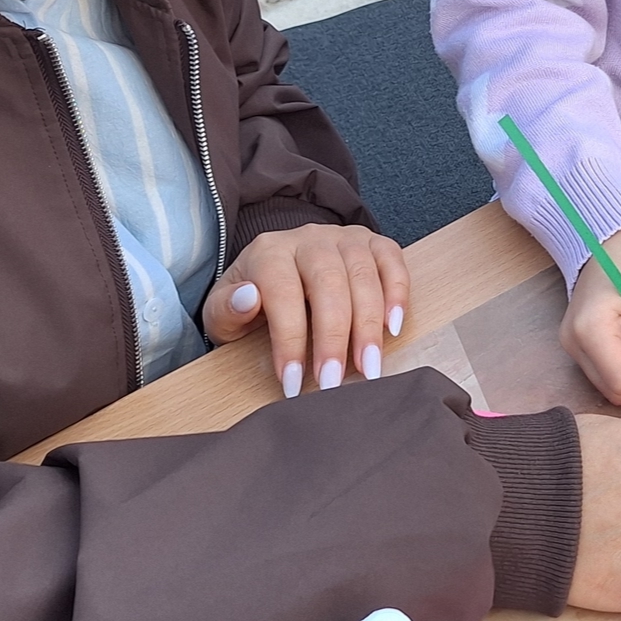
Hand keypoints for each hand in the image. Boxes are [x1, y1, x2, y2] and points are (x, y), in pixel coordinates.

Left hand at [201, 224, 407, 398]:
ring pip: (363, 274)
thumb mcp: (223, 312)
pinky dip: (397, 292)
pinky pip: (391, 258)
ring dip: (369, 325)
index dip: (289, 339)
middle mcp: (308, 238)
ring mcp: (343, 237)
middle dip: (333, 338)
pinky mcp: (371, 242)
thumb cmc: (250, 302)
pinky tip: (393, 328)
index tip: (294, 384)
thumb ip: (227, 309)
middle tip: (334, 383)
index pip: (282, 292)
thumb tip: (248, 298)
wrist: (274, 271)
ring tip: (369, 369)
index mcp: (268, 252)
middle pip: (329, 282)